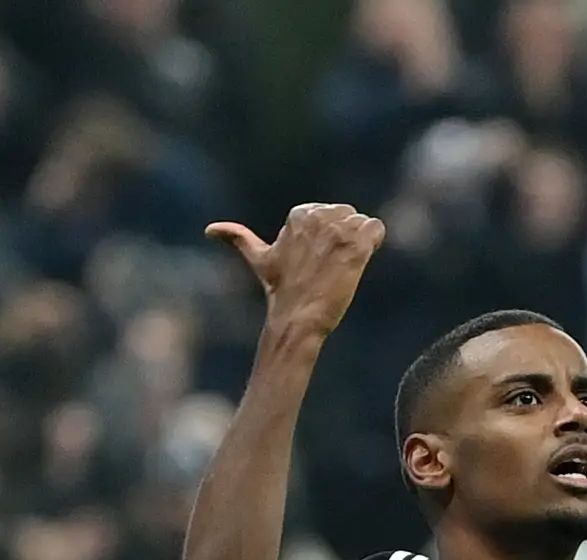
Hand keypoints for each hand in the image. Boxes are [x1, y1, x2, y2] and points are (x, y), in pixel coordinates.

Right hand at [208, 203, 386, 348]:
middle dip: (344, 236)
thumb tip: (210, 230)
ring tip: (342, 265)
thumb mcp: (259, 260)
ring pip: (362, 221)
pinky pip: (376, 228)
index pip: (329, 211)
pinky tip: (359, 262)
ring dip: (359, 242)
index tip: (316, 259)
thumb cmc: (280, 292)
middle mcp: (317, 216)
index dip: (328, 237)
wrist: (297, 319)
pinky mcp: (356, 245)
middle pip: (348, 214)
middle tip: (330, 264)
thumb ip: (238, 239)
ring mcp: (337, 230)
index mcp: (298, 214)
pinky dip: (373, 243)